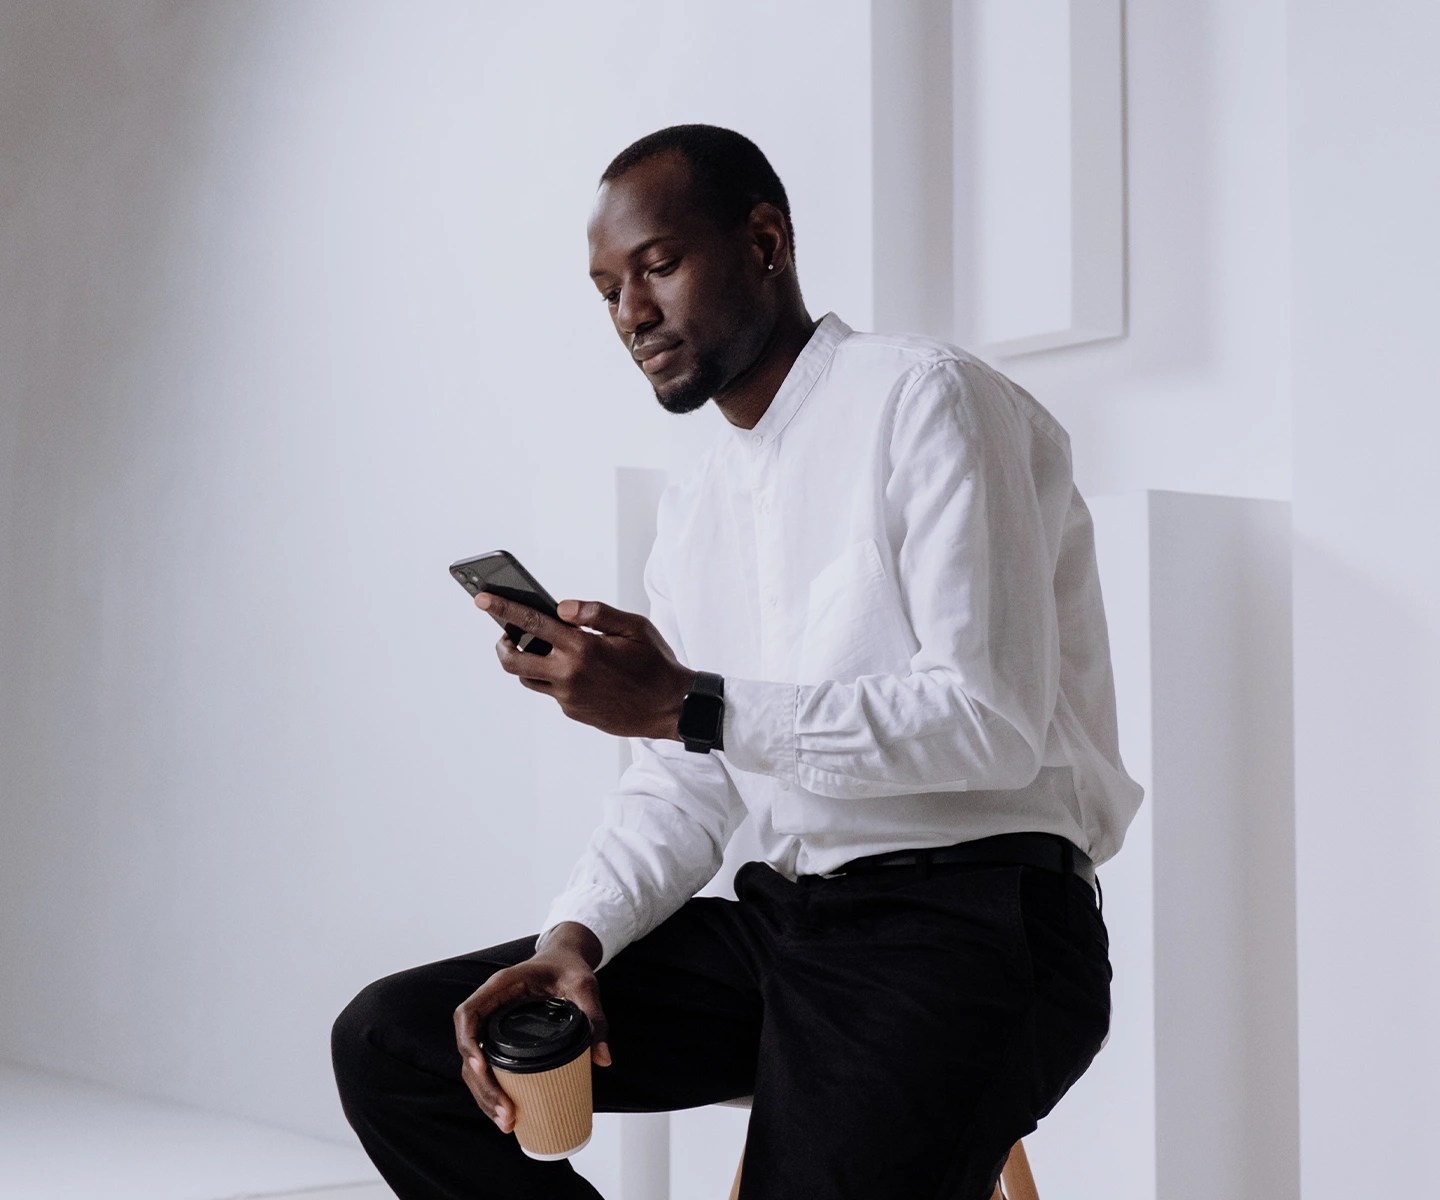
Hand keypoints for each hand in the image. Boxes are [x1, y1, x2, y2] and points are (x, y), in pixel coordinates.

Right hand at [453, 922, 609, 1133]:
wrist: (565, 959)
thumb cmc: (569, 967)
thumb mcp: (585, 986)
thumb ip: (595, 1017)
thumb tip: (603, 1059)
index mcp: (500, 987)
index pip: (468, 1014)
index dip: (468, 1042)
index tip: (481, 1067)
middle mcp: (490, 1006)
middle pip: (469, 1048)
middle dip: (482, 1085)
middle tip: (505, 1114)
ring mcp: (493, 1023)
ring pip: (475, 1064)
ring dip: (485, 1095)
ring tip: (507, 1123)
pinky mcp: (501, 1038)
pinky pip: (488, 1066)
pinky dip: (492, 1090)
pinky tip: (507, 1112)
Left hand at [476, 592, 695, 739]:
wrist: (672, 708)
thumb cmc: (656, 663)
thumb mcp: (635, 628)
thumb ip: (596, 613)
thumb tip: (562, 607)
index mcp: (583, 647)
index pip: (531, 623)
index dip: (503, 609)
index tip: (481, 599)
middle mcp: (570, 674)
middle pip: (513, 660)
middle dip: (502, 644)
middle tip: (507, 633)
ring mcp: (569, 697)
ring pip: (528, 678)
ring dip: (526, 662)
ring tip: (542, 648)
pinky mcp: (574, 711)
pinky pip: (552, 691)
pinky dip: (555, 677)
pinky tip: (577, 670)